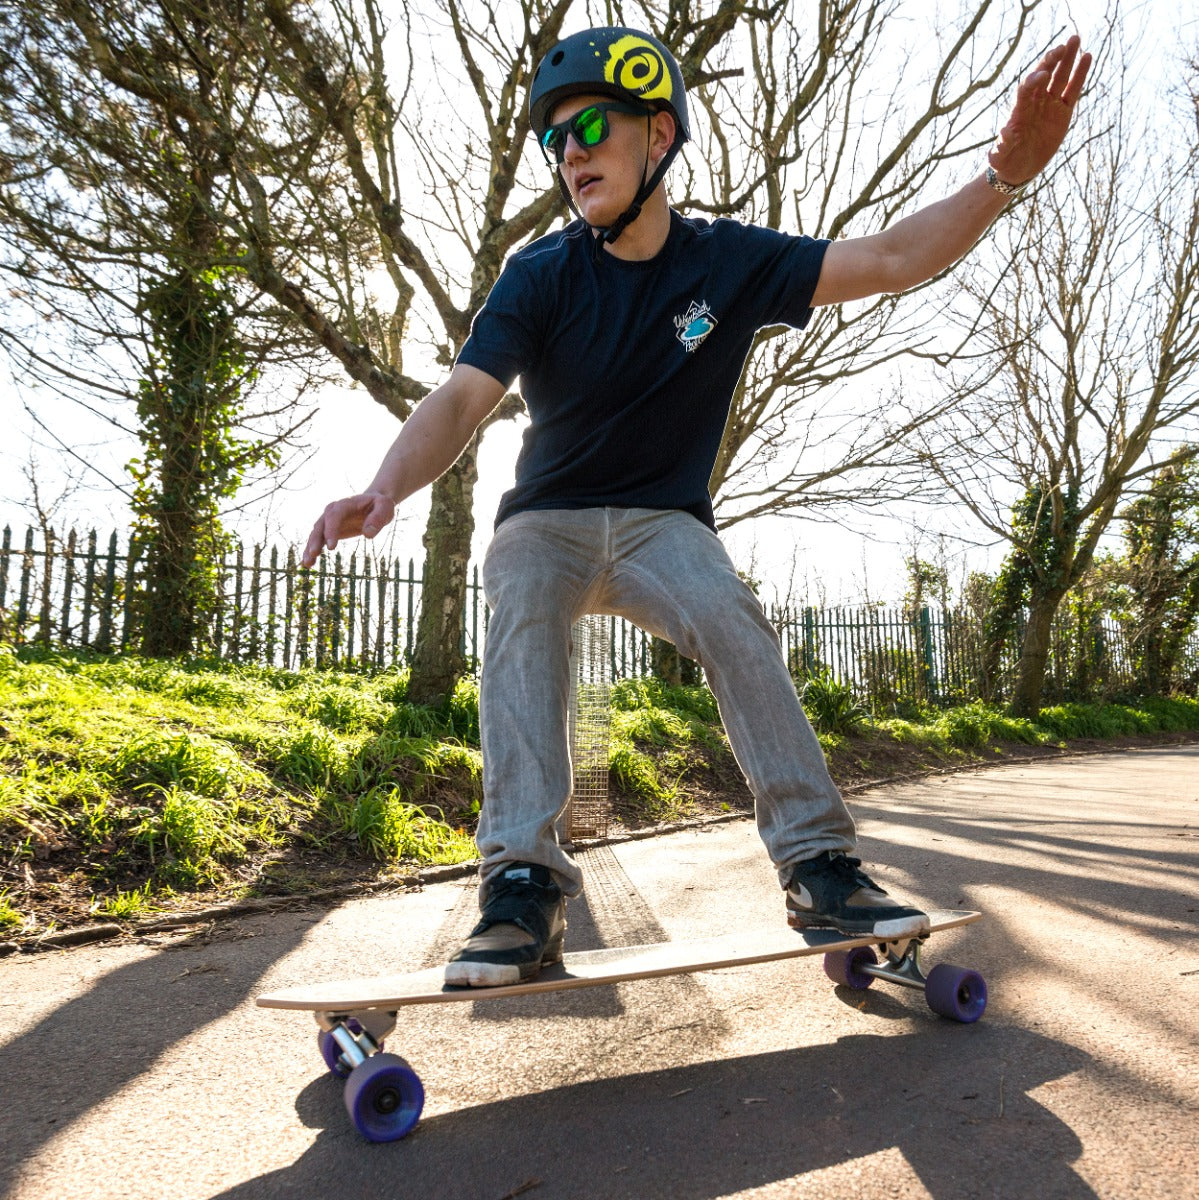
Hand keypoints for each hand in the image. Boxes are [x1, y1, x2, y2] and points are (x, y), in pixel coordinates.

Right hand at [301, 491, 395, 567]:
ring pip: (316, 534)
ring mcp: (329, 521)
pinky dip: (312, 551)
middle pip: (320, 525)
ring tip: (307, 563)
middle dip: (315, 540)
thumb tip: (368, 533)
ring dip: (310, 548)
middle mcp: (332, 511)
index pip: (335, 516)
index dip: (331, 530)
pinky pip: (318, 541)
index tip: (331, 547)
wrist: (372, 503)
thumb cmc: (380, 505)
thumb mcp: (385, 507)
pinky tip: (309, 564)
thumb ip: (378, 518)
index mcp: (345, 504)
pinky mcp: (329, 531)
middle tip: (313, 554)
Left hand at [990, 35, 1091, 185]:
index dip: (1034, 80)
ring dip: (1067, 59)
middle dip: (1051, 61)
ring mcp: (1050, 105)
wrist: (1018, 167)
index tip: (1043, 76)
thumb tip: (1005, 133)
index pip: (1026, 89)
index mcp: (1019, 110)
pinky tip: (1087, 56)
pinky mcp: (1063, 112)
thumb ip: (1001, 147)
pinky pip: (1073, 90)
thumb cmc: (1006, 161)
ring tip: (1075, 39)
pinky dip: (1080, 74)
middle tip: (1062, 46)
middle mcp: (1035, 102)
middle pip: (1044, 76)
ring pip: (1060, 77)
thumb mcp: (1000, 157)